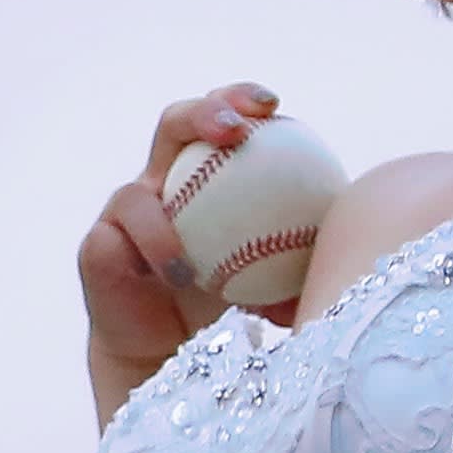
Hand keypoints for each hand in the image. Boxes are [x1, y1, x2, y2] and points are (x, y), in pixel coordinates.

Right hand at [78, 82, 295, 376]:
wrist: (177, 355)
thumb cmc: (236, 300)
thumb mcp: (282, 272)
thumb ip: (310, 254)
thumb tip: (354, 248)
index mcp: (209, 168)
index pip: (224, 114)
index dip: (242, 96)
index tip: (273, 104)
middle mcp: (166, 178)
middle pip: (176, 123)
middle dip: (204, 113)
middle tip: (236, 131)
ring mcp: (128, 212)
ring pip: (135, 191)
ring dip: (166, 215)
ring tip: (198, 253)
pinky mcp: (98, 249)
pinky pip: (114, 242)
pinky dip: (149, 255)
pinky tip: (179, 274)